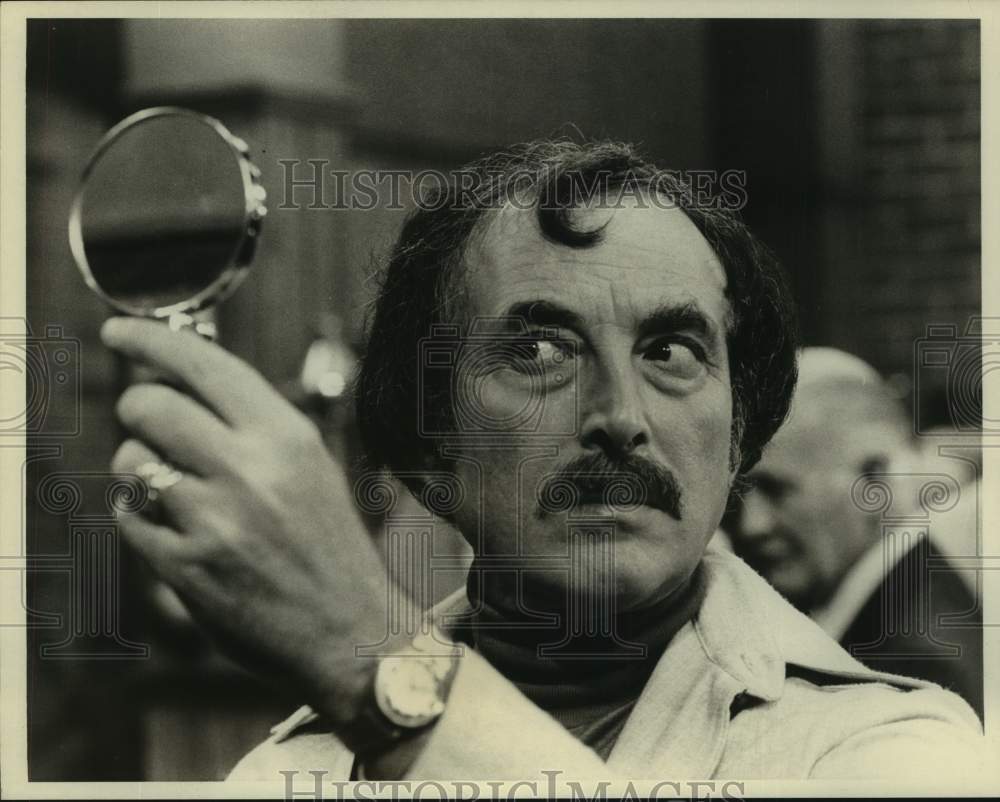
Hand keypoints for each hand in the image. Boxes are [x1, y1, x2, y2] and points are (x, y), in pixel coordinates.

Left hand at [103, 317, 396, 724]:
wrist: (350, 628)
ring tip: (174, 489)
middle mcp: (251, 469)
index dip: (150, 338)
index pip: (204, 364)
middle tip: (152, 425)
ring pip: (129, 460)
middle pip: (148, 404)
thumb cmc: (327, 542)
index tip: (117, 329)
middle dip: (138, 410)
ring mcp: (216, 520)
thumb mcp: (309, 466)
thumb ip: (251, 423)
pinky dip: (141, 516)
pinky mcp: (188, 567)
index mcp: (288, 436)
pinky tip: (177, 529)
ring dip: (140, 469)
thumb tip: (177, 379)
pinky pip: (128, 516)